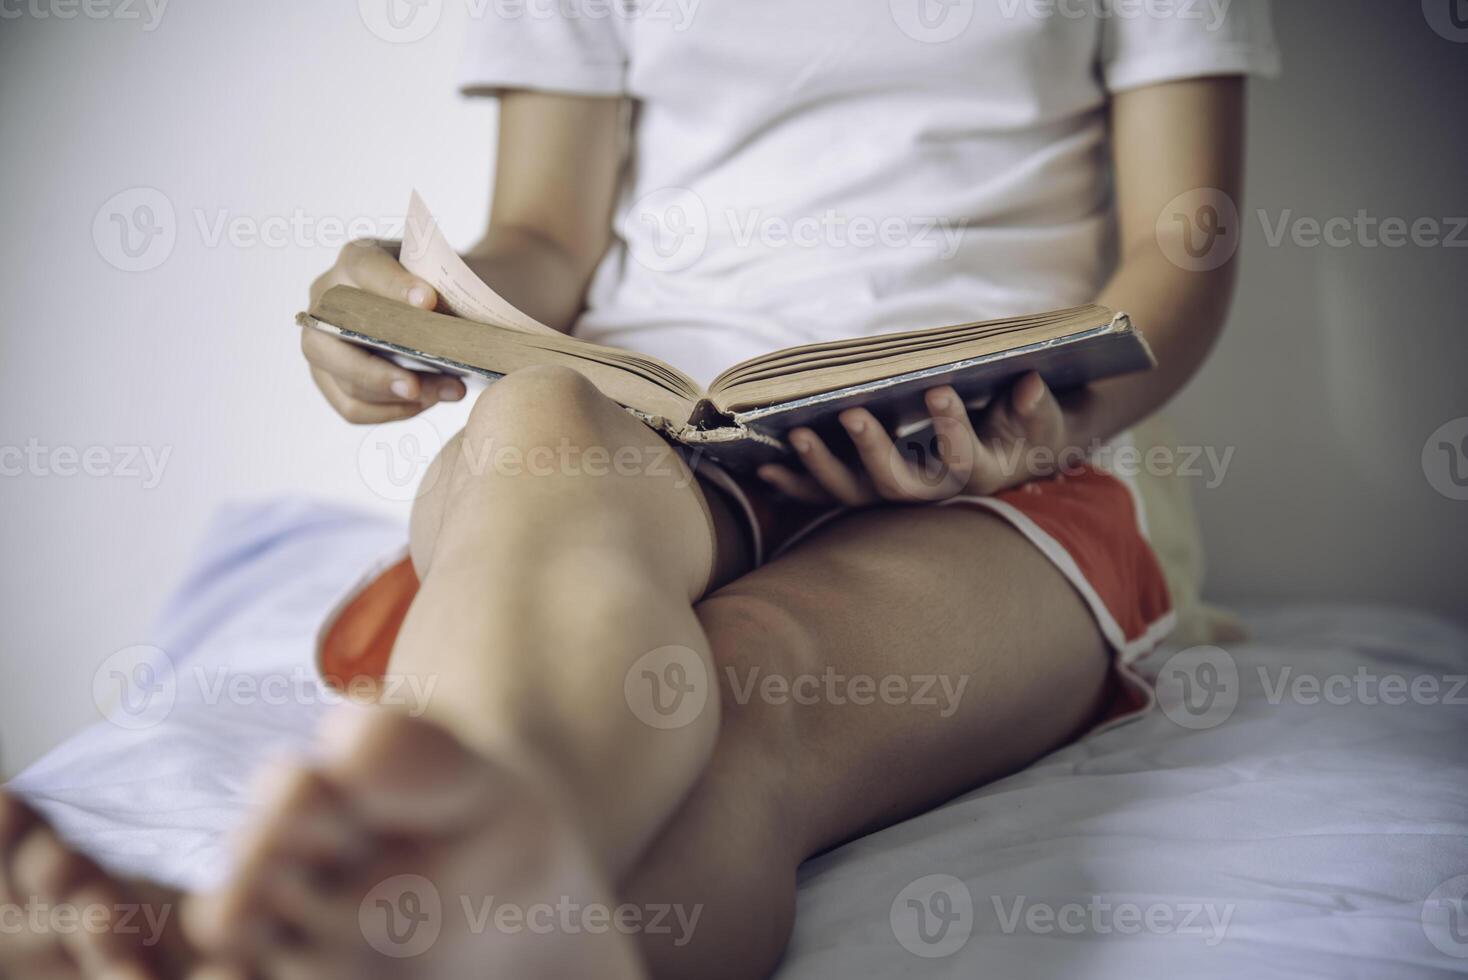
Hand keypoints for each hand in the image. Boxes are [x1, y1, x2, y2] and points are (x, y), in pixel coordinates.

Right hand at [302, 239, 465, 422]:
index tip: (428, 302)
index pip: (367, 269)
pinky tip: (427, 402)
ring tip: (447, 392)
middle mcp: (328, 298)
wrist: (443, 302)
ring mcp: (322, 340)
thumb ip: (454, 286)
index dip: (394, 287)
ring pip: (345, 381)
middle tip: (415, 385)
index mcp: (357, 258)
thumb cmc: (446, 285)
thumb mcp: (450, 274)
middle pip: (330, 340)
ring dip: (397, 397)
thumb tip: (460, 320)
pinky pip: (353, 407)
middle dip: (374, 370)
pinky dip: (391, 411)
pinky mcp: (330, 376)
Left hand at [757, 373, 1083, 504]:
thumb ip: (1034, 407)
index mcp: (977, 476)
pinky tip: (764, 466)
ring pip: (855, 493)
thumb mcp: (1041, 419)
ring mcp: (895, 494)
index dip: (951, 429)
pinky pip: (827, 495)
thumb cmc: (1026, 431)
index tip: (939, 389)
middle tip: (851, 412)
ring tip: (796, 434)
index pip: (962, 459)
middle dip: (872, 450)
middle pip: (898, 485)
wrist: (1012, 456)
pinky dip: (796, 484)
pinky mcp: (868, 490)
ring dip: (822, 467)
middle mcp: (932, 494)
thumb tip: (1032, 383)